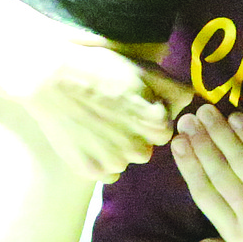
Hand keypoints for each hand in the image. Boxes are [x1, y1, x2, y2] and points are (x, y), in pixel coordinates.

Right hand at [22, 42, 191, 181]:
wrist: (49, 78)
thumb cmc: (99, 68)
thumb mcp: (143, 70)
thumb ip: (174, 89)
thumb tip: (193, 102)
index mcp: (158, 123)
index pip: (164, 129)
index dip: (147, 116)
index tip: (129, 104)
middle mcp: (140, 148)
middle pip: (145, 148)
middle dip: (134, 135)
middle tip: (111, 114)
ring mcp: (114, 162)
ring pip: (125, 161)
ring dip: (116, 149)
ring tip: (95, 124)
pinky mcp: (91, 171)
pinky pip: (106, 173)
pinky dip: (99, 159)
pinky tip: (86, 137)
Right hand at [170, 102, 242, 241]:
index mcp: (239, 236)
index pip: (205, 196)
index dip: (189, 167)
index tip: (177, 142)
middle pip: (219, 177)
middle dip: (200, 144)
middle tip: (188, 119)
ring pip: (240, 163)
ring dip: (220, 134)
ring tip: (207, 113)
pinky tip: (237, 118)